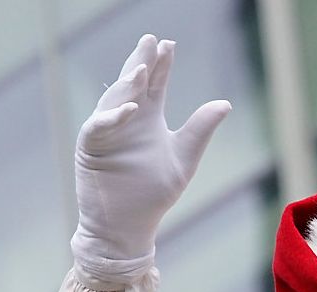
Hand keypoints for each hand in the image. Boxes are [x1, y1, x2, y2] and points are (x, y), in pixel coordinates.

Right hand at [72, 35, 230, 276]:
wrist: (129, 225)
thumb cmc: (154, 194)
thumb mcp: (184, 157)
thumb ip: (200, 129)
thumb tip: (225, 103)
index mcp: (148, 119)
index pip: (155, 85)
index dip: (162, 65)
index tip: (169, 44)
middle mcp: (127, 121)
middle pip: (133, 84)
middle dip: (141, 62)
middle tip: (151, 41)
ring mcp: (107, 133)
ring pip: (115, 101)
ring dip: (126, 85)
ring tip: (141, 68)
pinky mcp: (91, 149)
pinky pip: (99, 128)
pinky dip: (112, 118)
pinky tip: (131, 109)